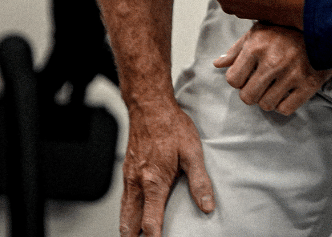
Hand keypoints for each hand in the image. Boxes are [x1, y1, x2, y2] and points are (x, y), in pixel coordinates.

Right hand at [118, 98, 213, 236]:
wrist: (149, 106)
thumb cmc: (171, 126)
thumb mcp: (192, 152)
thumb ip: (200, 181)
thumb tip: (207, 206)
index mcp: (154, 182)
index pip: (150, 222)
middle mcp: (137, 183)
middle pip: (129, 223)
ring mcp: (129, 177)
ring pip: (123, 213)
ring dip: (128, 228)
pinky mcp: (126, 171)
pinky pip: (123, 199)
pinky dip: (126, 212)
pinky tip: (134, 214)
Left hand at [213, 23, 331, 114]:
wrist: (325, 26)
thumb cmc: (287, 29)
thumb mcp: (259, 31)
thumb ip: (237, 49)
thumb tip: (217, 64)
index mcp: (256, 45)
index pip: (232, 80)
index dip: (238, 79)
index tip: (248, 74)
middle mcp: (273, 60)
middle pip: (247, 97)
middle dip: (251, 92)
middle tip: (261, 83)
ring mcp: (292, 73)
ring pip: (266, 105)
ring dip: (268, 99)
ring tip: (275, 86)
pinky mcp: (309, 84)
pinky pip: (286, 109)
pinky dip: (284, 104)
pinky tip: (287, 91)